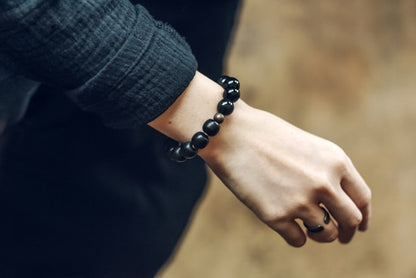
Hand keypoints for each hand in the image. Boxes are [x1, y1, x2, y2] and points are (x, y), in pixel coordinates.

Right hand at [200, 102, 370, 246]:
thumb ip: (327, 172)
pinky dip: (295, 236)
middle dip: (347, 233)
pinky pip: (298, 240)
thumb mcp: (308, 146)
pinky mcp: (276, 216)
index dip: (362, 216)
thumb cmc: (266, 136)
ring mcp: (300, 201)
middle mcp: (324, 183)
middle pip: (349, 220)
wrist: (230, 134)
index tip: (358, 226)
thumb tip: (337, 204)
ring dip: (319, 234)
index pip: (362, 198)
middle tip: (340, 236)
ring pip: (324, 234)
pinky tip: (287, 225)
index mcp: (336, 161)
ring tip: (309, 227)